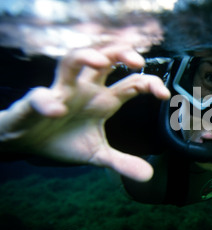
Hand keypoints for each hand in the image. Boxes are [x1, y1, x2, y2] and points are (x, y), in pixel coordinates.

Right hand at [0, 45, 170, 181]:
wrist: (27, 142)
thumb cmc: (63, 140)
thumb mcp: (97, 155)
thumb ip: (122, 162)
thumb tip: (149, 176)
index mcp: (104, 100)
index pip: (132, 83)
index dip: (150, 84)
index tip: (164, 95)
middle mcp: (85, 89)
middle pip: (105, 59)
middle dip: (122, 53)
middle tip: (138, 61)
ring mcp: (61, 91)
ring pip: (71, 60)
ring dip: (86, 56)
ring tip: (101, 60)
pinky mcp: (35, 102)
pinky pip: (39, 96)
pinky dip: (47, 102)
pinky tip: (57, 111)